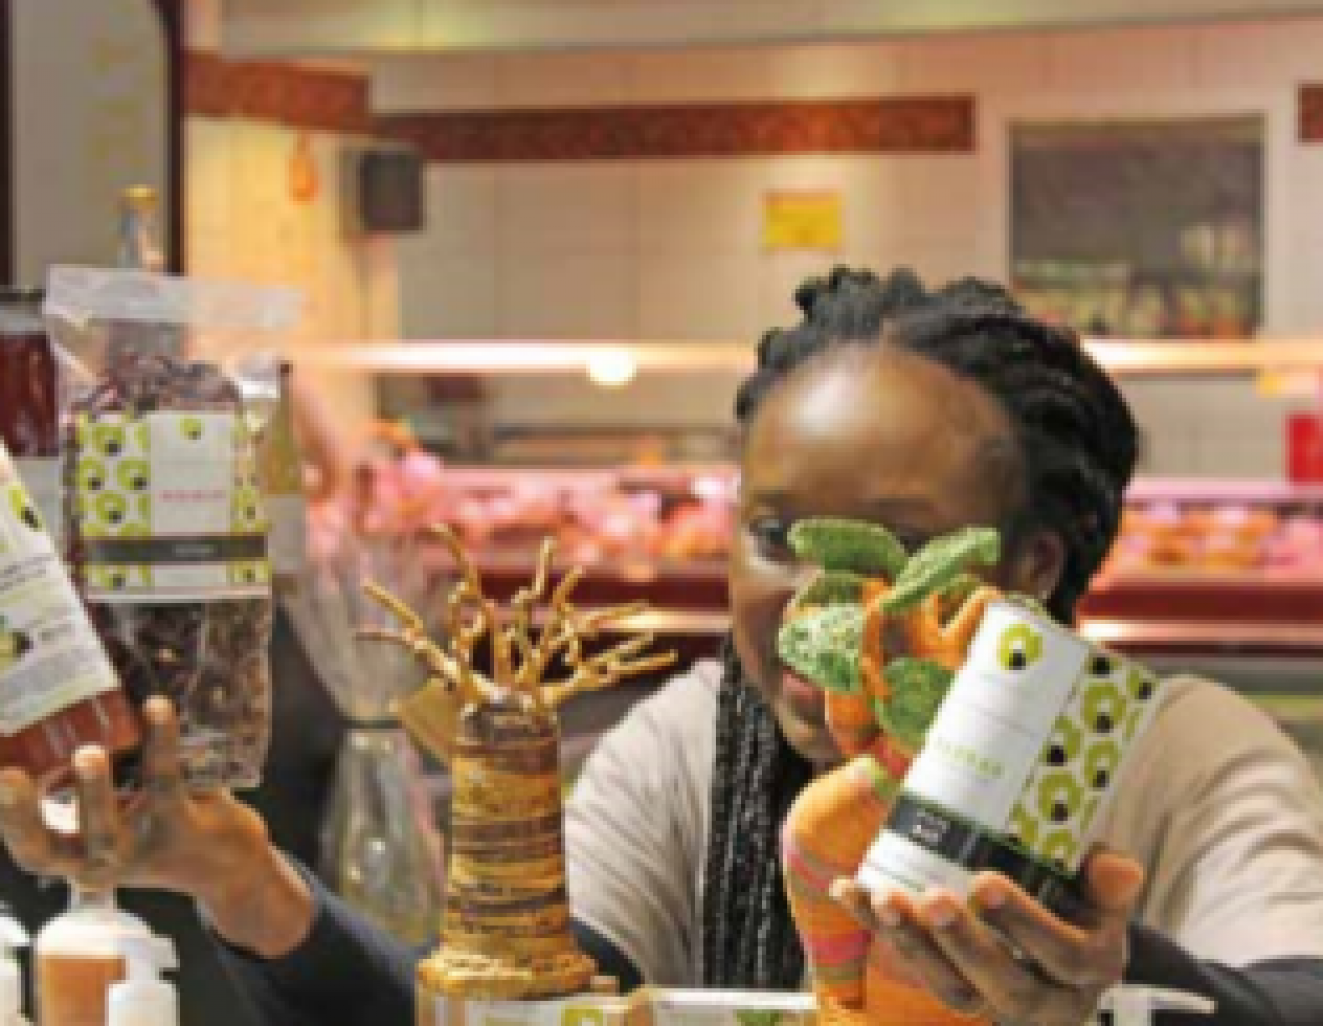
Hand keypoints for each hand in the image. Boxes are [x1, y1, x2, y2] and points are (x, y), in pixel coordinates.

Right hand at [0, 698, 312, 957]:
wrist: (229, 859)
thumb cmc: (156, 822)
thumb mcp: (114, 809)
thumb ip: (81, 780)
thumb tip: (52, 708)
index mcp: (77, 855)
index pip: (30, 849)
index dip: (5, 819)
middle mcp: (102, 861)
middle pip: (51, 851)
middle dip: (24, 815)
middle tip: (8, 775)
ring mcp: (142, 849)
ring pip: (110, 826)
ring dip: (94, 789)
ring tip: (86, 752)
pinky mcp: (184, 826)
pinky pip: (166, 783)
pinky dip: (160, 742)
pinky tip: (156, 708)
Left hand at [832, 850, 1142, 1023]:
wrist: (1062, 944)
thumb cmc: (1083, 902)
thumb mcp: (1104, 892)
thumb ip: (1108, 880)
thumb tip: (1116, 867)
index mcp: (1090, 967)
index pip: (1062, 954)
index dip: (1024, 921)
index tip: (984, 881)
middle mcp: (1047, 999)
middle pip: (1004, 984)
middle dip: (963, 941)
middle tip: (930, 898)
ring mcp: (997, 1003)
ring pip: (953, 988)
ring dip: (913, 943)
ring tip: (881, 898)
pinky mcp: (957, 991)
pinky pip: (916, 969)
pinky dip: (878, 930)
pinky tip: (847, 890)